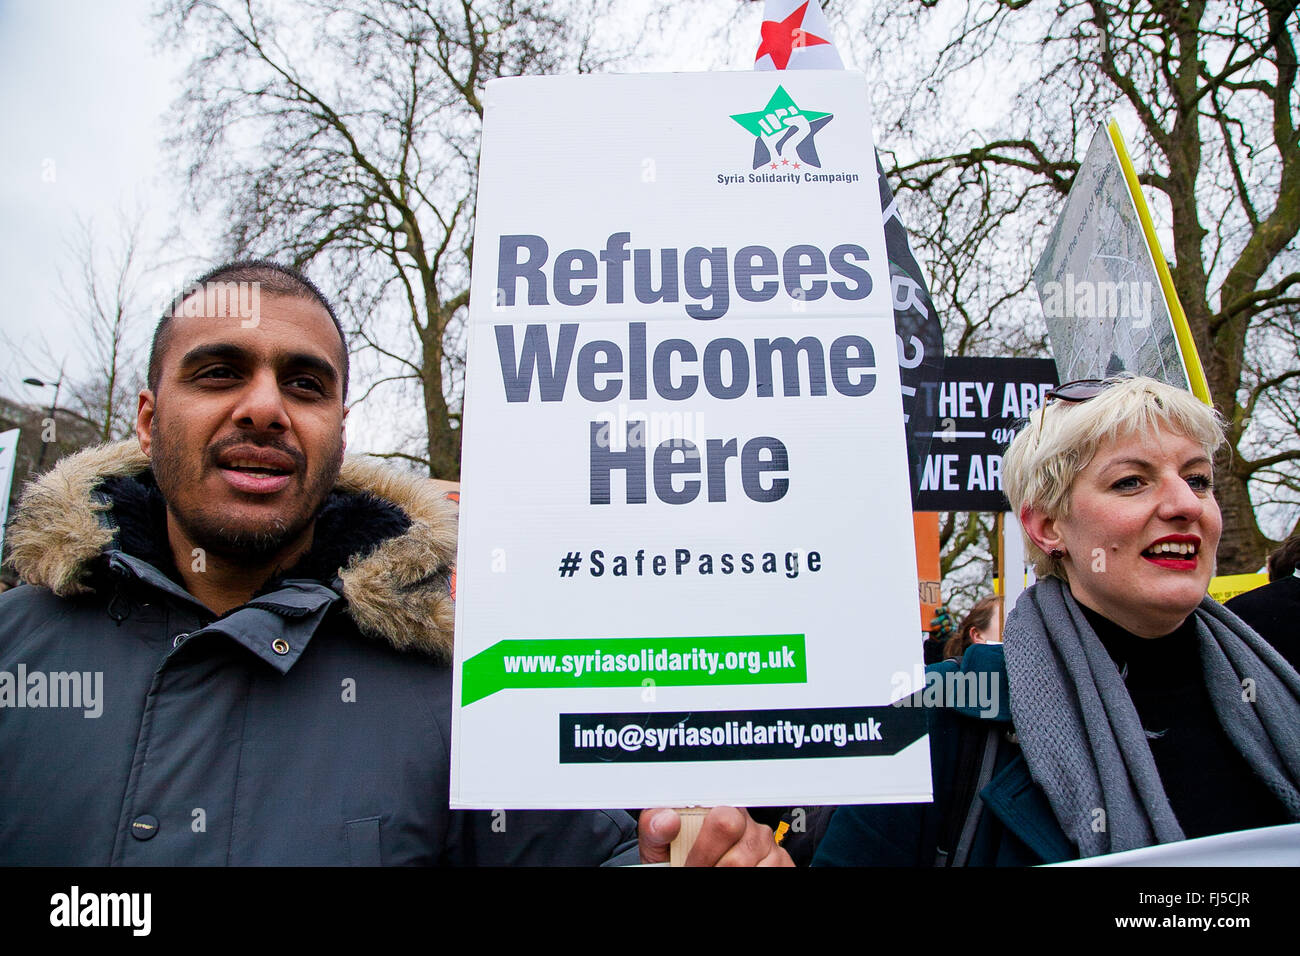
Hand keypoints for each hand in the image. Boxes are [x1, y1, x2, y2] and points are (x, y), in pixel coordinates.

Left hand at [637, 807, 792, 866]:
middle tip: (700, 872)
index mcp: (718, 808)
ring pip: (751, 869)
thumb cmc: (675, 855)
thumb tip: (667, 819)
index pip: (724, 822)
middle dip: (715, 869)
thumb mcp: (659, 842)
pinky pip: (773, 873)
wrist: (687, 865)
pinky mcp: (781, 861)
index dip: (704, 852)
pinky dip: (753, 879)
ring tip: (715, 873)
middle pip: (739, 856)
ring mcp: (767, 843)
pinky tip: (737, 875)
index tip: (692, 865)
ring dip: (731, 877)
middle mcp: (748, 823)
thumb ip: (655, 827)